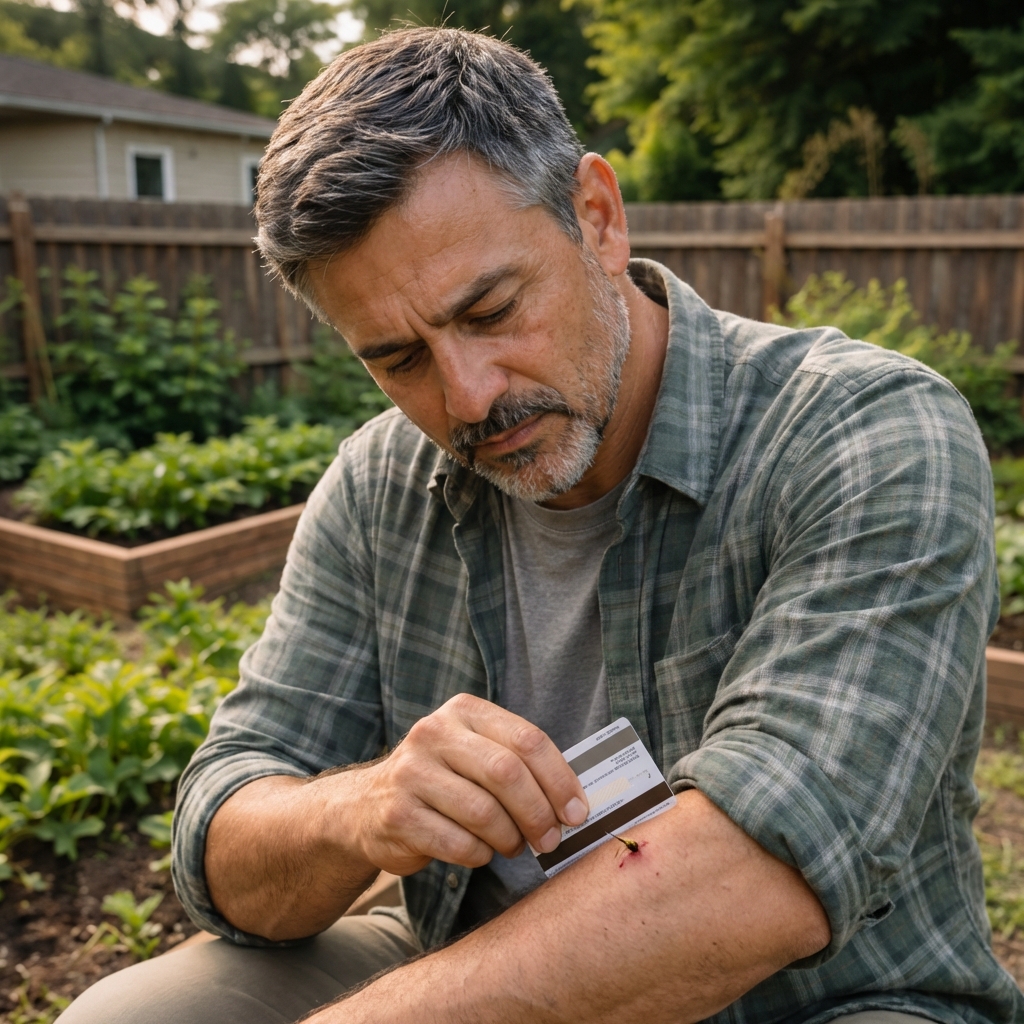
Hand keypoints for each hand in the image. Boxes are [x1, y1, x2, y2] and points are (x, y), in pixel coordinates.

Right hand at [344, 694, 588, 875]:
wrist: (367, 807)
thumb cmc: (443, 781)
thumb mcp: (475, 753)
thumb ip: (518, 764)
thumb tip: (575, 803)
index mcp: (464, 711)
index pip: (526, 739)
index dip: (560, 779)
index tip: (577, 812)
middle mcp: (434, 733)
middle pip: (507, 773)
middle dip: (539, 813)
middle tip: (551, 839)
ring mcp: (411, 772)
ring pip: (484, 813)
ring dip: (510, 839)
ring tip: (512, 845)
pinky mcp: (398, 814)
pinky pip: (459, 843)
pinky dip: (480, 855)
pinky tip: (479, 852)